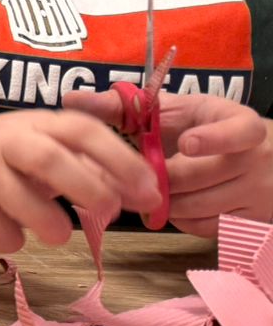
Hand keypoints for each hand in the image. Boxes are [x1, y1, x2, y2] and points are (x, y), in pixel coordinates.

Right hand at [0, 107, 160, 253]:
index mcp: (34, 123)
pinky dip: (13, 240)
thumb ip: (83, 164)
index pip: (83, 131)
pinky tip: (3, 226)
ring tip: (56, 231)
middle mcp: (5, 141)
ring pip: (29, 206)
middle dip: (91, 190)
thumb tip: (142, 192)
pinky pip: (1, 234)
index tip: (150, 190)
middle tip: (112, 214)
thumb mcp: (36, 146)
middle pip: (53, 161)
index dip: (121, 160)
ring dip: (54, 228)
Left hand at [63, 88, 272, 235]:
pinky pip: (204, 227)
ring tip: (154, 186)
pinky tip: (177, 203)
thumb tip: (71, 99)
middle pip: (198, 178)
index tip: (186, 143)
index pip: (240, 131)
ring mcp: (260, 194)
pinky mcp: (254, 223)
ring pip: (197, 206)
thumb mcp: (176, 112)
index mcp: (242, 123)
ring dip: (165, 201)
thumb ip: (125, 106)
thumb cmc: (203, 129)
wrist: (259, 162)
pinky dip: (182, 219)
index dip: (214, 138)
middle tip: (132, 175)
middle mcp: (258, 160)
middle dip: (158, 178)